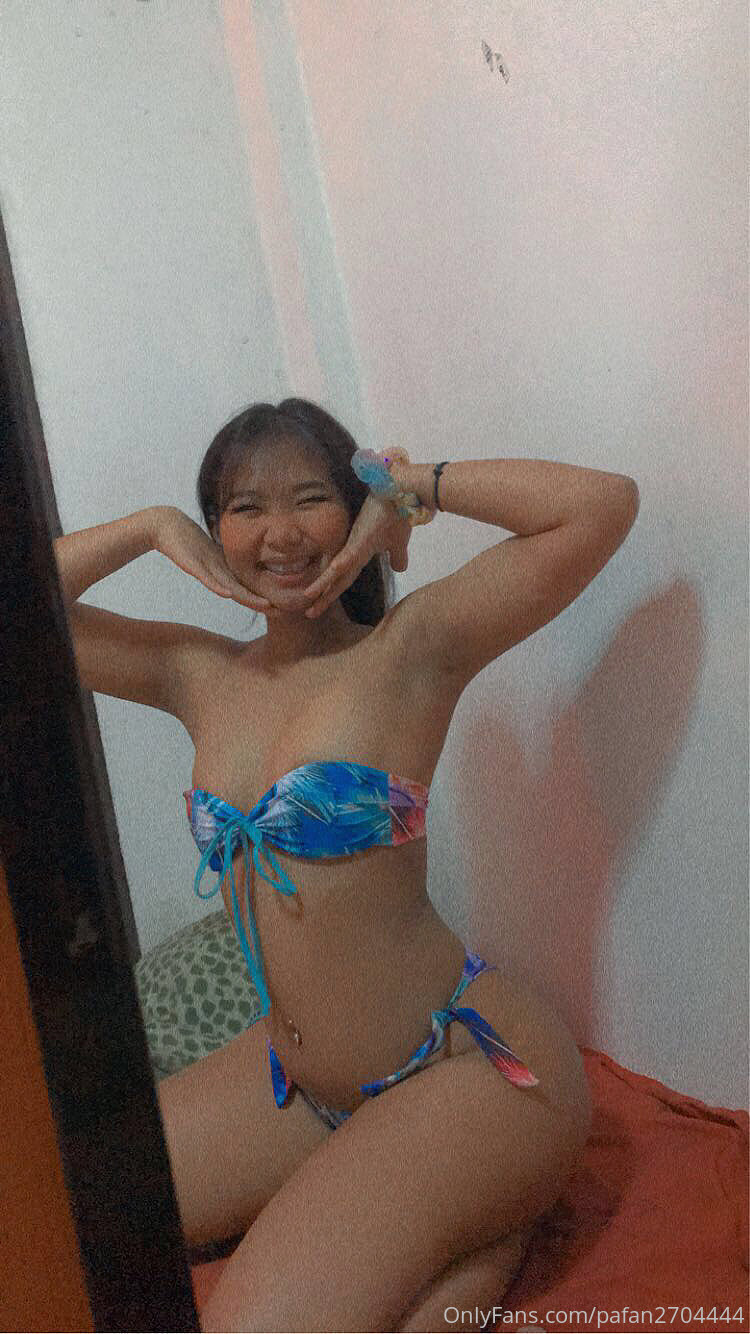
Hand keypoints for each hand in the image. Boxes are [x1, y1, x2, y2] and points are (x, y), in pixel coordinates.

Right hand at [149, 506, 272, 612]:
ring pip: (229, 584)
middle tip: (283, 612)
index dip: (259, 600)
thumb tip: (229, 585)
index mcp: (222, 569)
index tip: (278, 611)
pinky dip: (217, 586)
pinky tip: (229, 594)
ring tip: (267, 605)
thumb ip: (215, 572)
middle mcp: (219, 567)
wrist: (167, 524)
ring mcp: (206, 565)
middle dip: (260, 602)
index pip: (243, 588)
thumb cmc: (185, 543)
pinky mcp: (191, 563)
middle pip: (242, 588)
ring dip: (247, 596)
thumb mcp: (203, 561)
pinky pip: (205, 576)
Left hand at [303, 493, 411, 617]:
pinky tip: (327, 579)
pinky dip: (336, 570)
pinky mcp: (361, 539)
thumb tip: (399, 568)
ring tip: (306, 600)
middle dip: (323, 597)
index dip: (334, 593)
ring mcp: (356, 545)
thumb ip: (397, 556)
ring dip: (322, 587)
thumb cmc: (398, 514)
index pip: (344, 578)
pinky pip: (346, 558)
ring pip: (336, 571)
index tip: (321, 606)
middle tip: (308, 614)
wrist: (401, 493)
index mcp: (361, 554)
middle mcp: (354, 551)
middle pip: (336, 579)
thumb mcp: (399, 542)